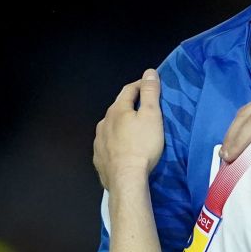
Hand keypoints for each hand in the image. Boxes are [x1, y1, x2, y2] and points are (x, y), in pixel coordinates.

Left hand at [94, 69, 163, 188]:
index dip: (141, 85)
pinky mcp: (99, 158)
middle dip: (130, 106)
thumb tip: (149, 72)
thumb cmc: (142, 145)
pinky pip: (108, 145)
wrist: (126, 179)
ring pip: (111, 127)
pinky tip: (122, 150)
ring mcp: (98, 141)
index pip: (129, 90)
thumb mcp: (152, 116)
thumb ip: (150, 93)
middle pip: (118, 108)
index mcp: (117, 109)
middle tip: (144, 110)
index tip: (151, 85)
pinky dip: (115, 143)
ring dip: (121, 125)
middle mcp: (104, 122)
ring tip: (133, 131)